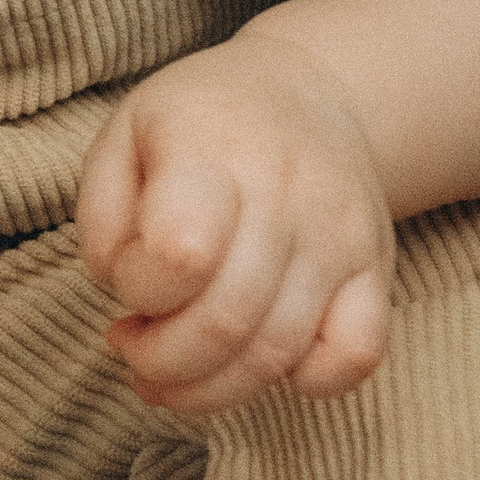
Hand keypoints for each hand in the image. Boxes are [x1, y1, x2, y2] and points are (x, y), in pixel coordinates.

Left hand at [75, 36, 394, 413]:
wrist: (304, 91)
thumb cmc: (196, 122)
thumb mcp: (122, 136)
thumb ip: (102, 218)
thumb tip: (125, 291)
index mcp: (213, 148)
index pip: (181, 254)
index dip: (138, 290)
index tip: (124, 283)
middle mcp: (289, 193)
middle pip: (225, 322)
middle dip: (160, 361)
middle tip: (134, 345)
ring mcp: (341, 236)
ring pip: (278, 354)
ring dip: (210, 388)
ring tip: (172, 366)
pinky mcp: (377, 269)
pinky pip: (356, 358)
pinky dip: (306, 384)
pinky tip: (258, 360)